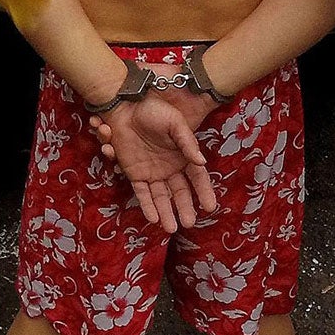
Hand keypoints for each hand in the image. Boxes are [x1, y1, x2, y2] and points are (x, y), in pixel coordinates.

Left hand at [94, 96, 217, 233]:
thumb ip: (187, 142)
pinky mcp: (135, 173)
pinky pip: (142, 193)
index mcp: (183, 155)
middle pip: (180, 192)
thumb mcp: (175, 123)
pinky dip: (147, 205)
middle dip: (185, 208)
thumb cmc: (153, 110)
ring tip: (171, 228)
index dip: (204, 192)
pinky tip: (153, 218)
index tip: (209, 207)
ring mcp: (152, 172)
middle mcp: (170, 167)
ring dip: (166, 212)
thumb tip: (201, 162)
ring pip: (161, 197)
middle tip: (189, 223)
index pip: (197, 177)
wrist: (125, 106)